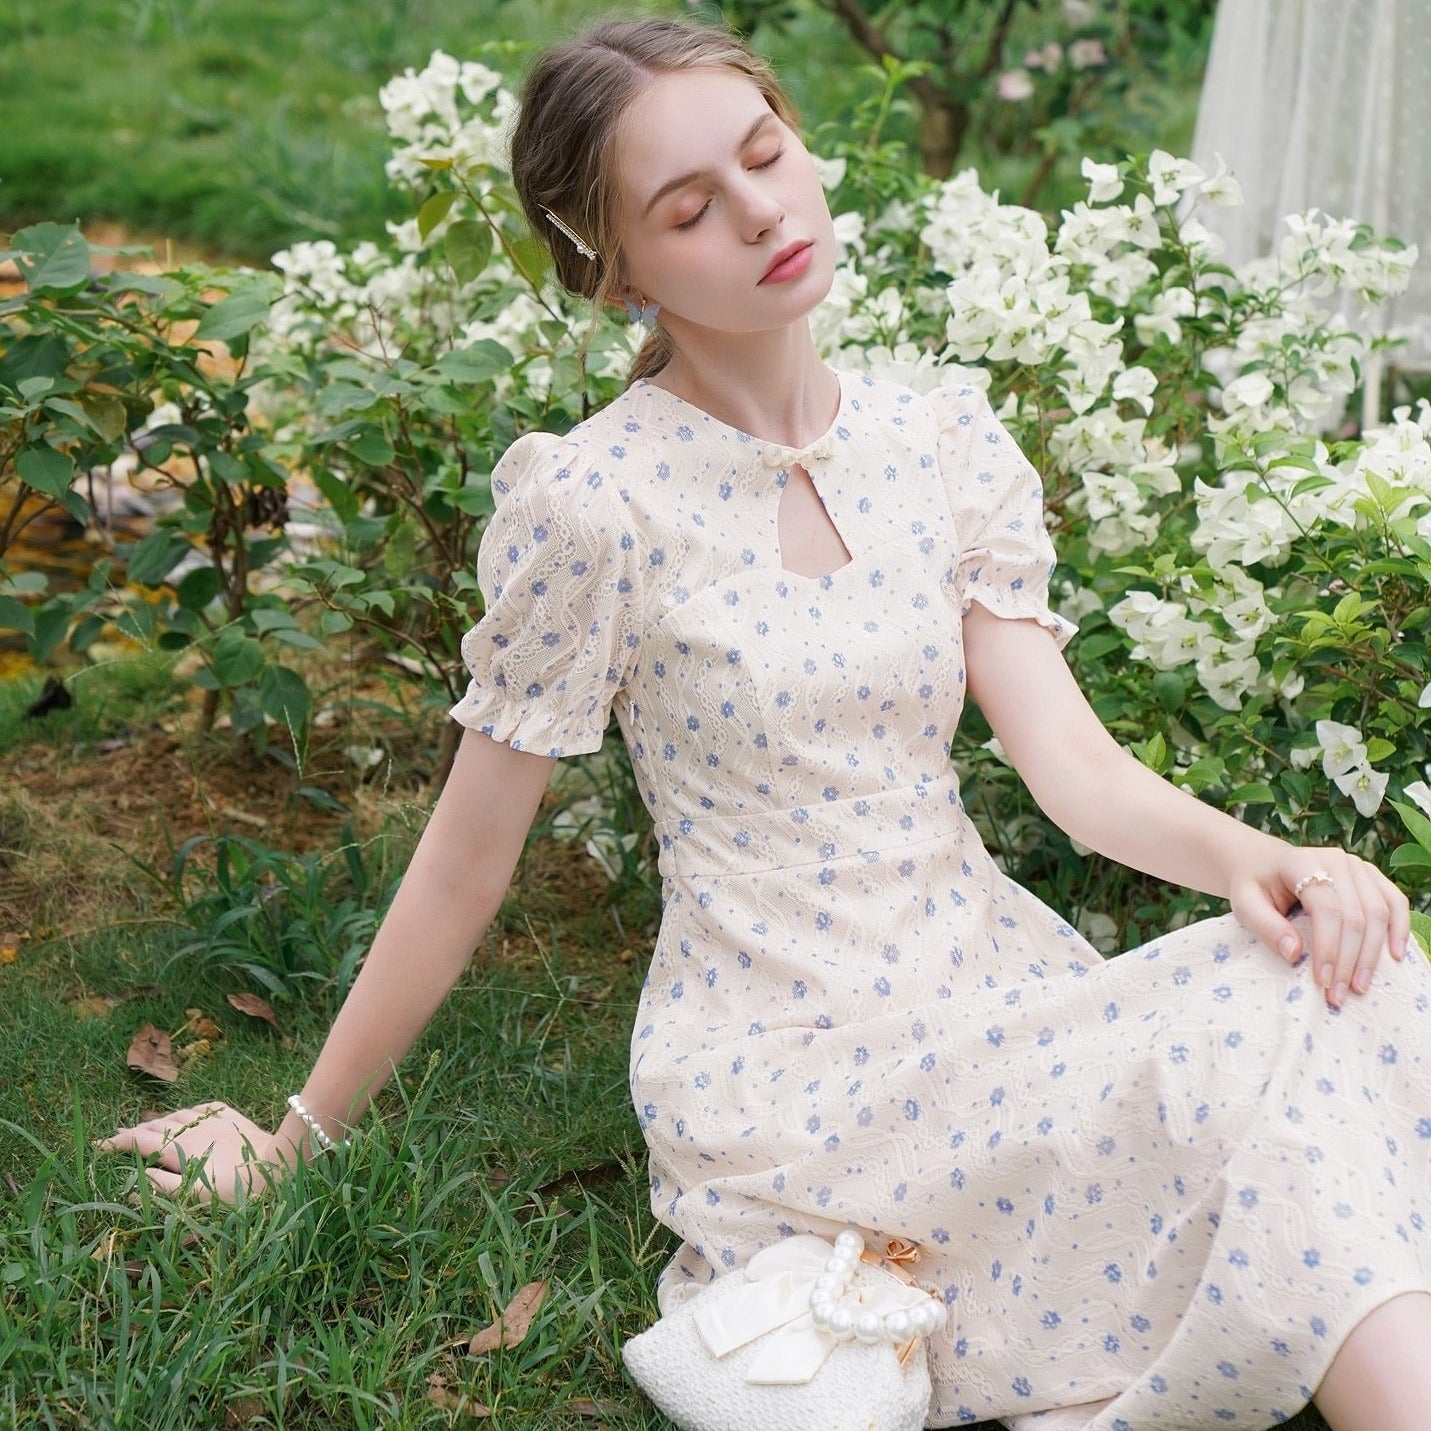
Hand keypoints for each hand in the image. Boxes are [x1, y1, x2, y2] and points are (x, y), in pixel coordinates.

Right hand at [94, 1101, 289, 1202]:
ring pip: (179, 1114)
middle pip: (155, 1125)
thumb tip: (135, 1178)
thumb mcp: (195, 1196)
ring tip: (149, 1127)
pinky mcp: (235, 1117)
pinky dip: (191, 1111)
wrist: (282, 1165)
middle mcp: (193, 1128)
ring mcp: (215, 1120)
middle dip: (133, 1132)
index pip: (139, 1142)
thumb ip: (161, 1187)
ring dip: (160, 1120)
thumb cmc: (238, 1190)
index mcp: (178, 1148)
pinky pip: (207, 1108)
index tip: (98, 1145)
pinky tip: (192, 1114)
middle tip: (117, 1138)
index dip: (117, 1143)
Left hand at [1230, 846, 1411, 1008]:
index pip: (1326, 909)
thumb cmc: (1254, 886)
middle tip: (1339, 994)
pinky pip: (1395, 902)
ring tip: (1360, 986)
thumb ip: (1265, 926)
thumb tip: (1294, 954)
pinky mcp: (1371, 877)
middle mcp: (1336, 860)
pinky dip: (1399, 929)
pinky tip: (1395, 957)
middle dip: (1350, 960)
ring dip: (1373, 954)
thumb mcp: (1244, 904)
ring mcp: (1358, 867)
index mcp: (1303, 862)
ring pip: (1378, 912)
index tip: (1323, 981)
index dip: (1328, 947)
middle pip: (1356, 915)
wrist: (1264, 863)